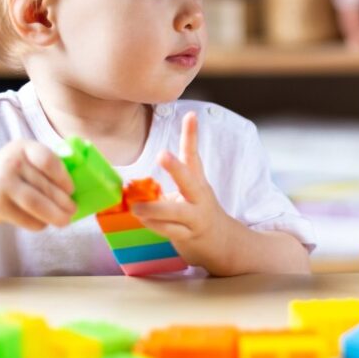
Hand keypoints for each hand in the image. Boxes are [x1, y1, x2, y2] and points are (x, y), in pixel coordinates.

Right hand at [0, 140, 75, 230]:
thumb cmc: (10, 175)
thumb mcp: (24, 160)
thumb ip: (45, 167)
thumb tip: (79, 185)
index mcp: (23, 147)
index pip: (48, 160)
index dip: (63, 177)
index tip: (72, 189)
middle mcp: (11, 162)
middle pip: (44, 186)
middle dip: (63, 201)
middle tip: (73, 210)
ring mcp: (2, 183)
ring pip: (36, 203)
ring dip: (54, 215)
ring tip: (65, 221)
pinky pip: (25, 217)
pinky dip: (38, 223)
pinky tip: (44, 223)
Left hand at [131, 112, 236, 271]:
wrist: (222, 242)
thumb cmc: (197, 212)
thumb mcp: (189, 192)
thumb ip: (170, 182)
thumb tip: (140, 176)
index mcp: (197, 182)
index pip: (194, 155)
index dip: (192, 134)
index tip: (190, 115)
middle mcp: (199, 197)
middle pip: (189, 180)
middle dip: (176, 167)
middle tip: (162, 155)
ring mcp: (196, 217)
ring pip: (176, 212)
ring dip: (154, 209)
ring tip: (135, 207)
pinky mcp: (189, 235)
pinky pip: (170, 230)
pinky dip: (155, 225)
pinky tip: (143, 220)